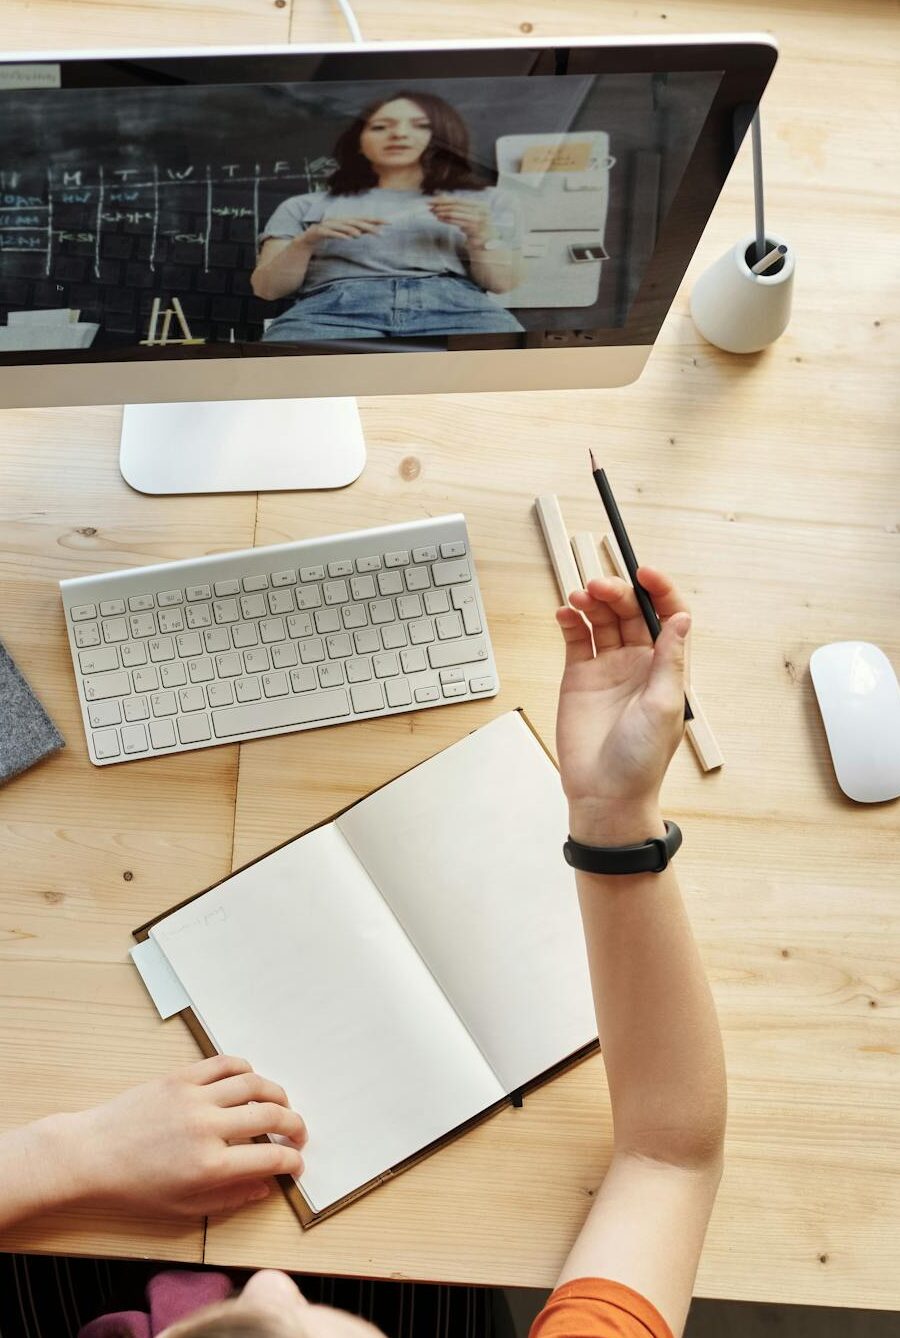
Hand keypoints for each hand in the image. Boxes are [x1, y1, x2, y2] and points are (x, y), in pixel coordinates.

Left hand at [48, 1055, 306, 1217]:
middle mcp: (208, 1128)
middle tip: (299, 1133)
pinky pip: (225, 1064)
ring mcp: (195, 1097)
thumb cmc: (134, 1187)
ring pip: (254, 1084)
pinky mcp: (181, 1077)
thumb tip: (264, 1187)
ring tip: (281, 1105)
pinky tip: (251, 1080)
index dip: (292, 1161)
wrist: (93, 1154)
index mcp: (210, 1166)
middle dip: (295, 1125)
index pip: (270, 1158)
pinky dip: (246, 1068)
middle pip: (270, 1116)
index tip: (296, 1164)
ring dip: (277, 1094)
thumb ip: (229, 1198)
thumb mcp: (182, 1208)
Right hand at [298, 217, 383, 247]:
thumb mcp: (343, 233)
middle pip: (354, 222)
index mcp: (344, 220)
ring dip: (353, 229)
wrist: (306, 239)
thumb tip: (369, 231)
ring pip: (342, 226)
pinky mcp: (319, 232)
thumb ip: (355, 231)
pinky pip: (330, 233)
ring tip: (362, 234)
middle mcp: (337, 220)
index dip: (375, 220)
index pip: (362, 219)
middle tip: (380, 230)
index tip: (389, 222)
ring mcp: (328, 225)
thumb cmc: (327, 235)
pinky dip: (339, 235)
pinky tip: (347, 238)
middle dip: (367, 225)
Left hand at [428, 196, 491, 246]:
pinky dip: (447, 220)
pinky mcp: (474, 229)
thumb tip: (443, 199)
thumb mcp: (471, 216)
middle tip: (430, 205)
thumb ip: (460, 208)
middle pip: (456, 205)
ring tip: (433, 212)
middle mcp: (480, 210)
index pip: (458, 200)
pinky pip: (457, 222)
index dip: (444, 199)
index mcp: (480, 205)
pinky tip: (439, 218)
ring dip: (442, 212)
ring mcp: (477, 220)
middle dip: (441, 205)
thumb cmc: (477, 229)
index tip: (433, 200)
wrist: (488, 244)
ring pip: (455, 213)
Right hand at [556, 567, 690, 841]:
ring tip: (579, 598)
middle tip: (599, 587)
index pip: (667, 616)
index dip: (659, 590)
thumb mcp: (664, 706)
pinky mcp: (579, 677)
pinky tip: (565, 613)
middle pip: (630, 612)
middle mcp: (638, 663)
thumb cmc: (640, 759)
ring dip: (592, 602)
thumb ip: (670, 660)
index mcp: (666, 668)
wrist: (605, 793)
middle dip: (617, 593)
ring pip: (602, 620)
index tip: (644, 572)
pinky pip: (577, 639)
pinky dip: (571, 621)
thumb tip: (682, 618)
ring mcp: (608, 668)